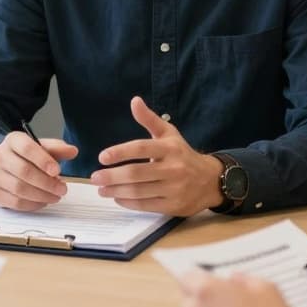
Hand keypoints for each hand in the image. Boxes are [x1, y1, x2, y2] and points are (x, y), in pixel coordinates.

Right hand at [0, 131, 78, 210]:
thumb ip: (56, 149)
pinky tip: (43, 201)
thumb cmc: (23, 156)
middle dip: (47, 182)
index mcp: (12, 140)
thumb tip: (72, 151)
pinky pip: (15, 203)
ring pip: (20, 189)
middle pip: (24, 171)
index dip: (43, 160)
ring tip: (55, 196)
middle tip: (62, 188)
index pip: (27, 148)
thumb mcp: (39, 147)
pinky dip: (33, 205)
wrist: (0, 165)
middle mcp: (0, 156)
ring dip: (42, 195)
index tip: (57, 171)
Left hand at [89, 97, 223, 215]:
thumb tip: (134, 101)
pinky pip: (146, 205)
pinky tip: (117, 197)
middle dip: (112, 176)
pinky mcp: (173, 205)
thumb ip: (150, 119)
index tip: (102, 157)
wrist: (210, 180)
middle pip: (137, 173)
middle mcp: (173, 168)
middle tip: (95, 177)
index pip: (141, 148)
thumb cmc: (183, 154)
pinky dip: (128, 202)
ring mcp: (174, 188)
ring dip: (116, 191)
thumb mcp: (169, 134)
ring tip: (101, 189)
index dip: (120, 152)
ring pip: (139, 191)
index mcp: (170, 148)